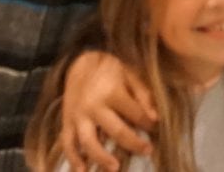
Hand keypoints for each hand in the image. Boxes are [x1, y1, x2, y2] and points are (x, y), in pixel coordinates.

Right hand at [59, 50, 156, 171]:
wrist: (79, 63)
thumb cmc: (110, 70)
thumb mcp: (130, 73)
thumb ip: (143, 94)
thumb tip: (155, 117)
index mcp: (111, 92)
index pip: (134, 112)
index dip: (148, 122)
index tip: (156, 128)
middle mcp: (93, 106)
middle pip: (115, 130)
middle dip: (133, 143)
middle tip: (148, 150)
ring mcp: (78, 116)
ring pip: (88, 142)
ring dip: (101, 157)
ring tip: (115, 168)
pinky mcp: (66, 123)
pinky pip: (67, 144)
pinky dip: (73, 159)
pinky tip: (82, 171)